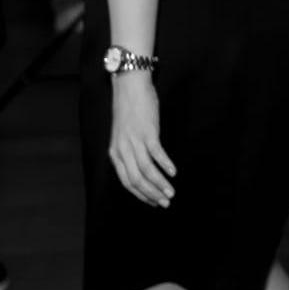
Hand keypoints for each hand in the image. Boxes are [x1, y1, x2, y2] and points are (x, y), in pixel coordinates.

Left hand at [109, 73, 175, 206]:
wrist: (129, 87)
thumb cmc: (129, 110)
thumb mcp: (124, 135)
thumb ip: (129, 151)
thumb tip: (142, 167)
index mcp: (115, 153)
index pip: (127, 182)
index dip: (141, 195)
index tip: (154, 202)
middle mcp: (122, 150)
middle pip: (136, 180)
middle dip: (151, 194)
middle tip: (165, 203)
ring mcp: (134, 141)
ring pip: (146, 171)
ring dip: (160, 184)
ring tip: (171, 192)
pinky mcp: (147, 132)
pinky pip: (156, 154)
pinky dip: (165, 165)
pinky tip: (173, 172)